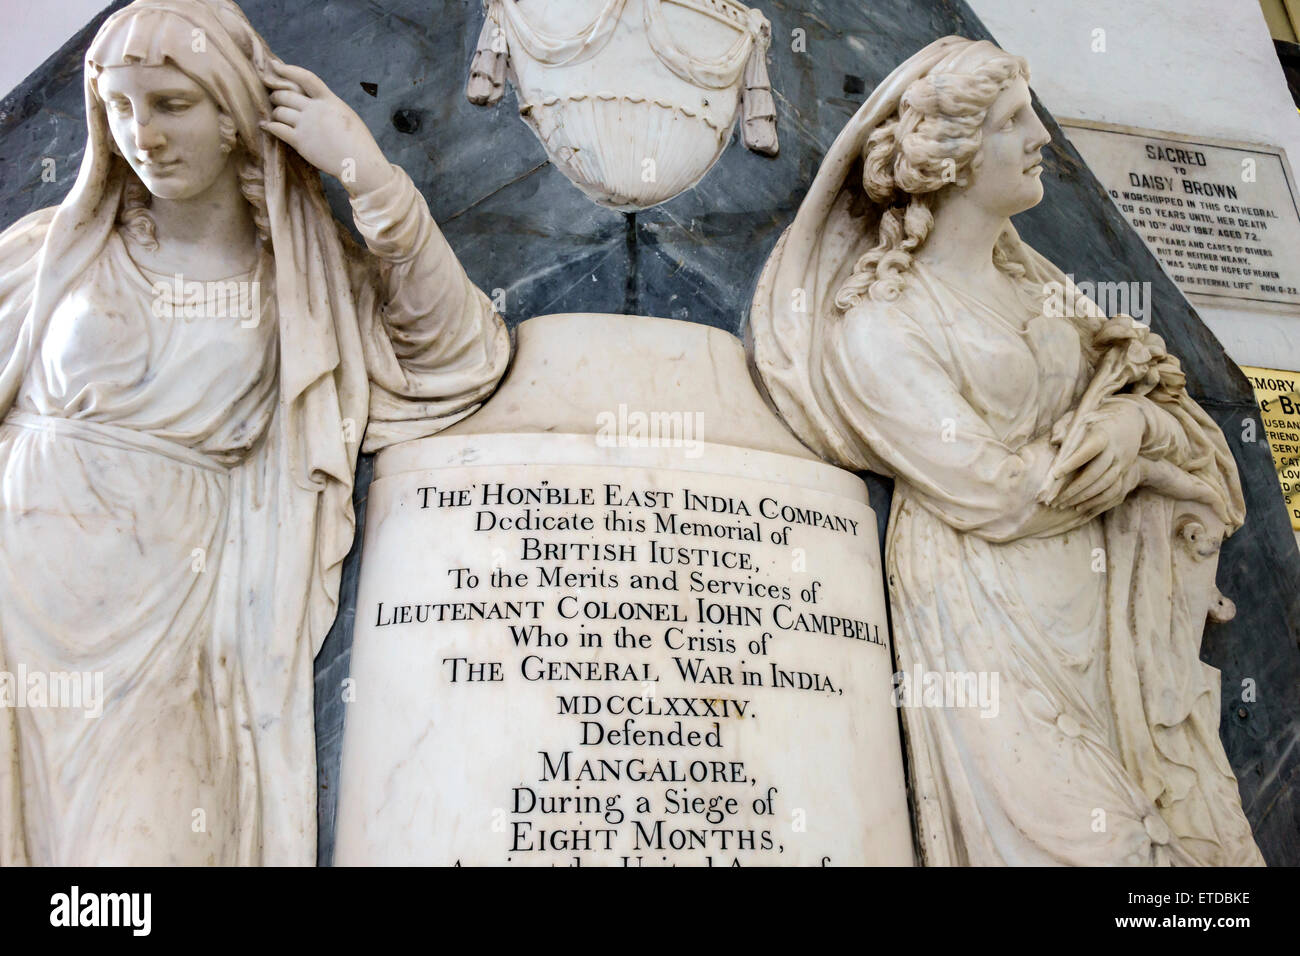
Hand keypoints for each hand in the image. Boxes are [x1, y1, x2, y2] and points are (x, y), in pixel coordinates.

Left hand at [261, 60, 391, 196]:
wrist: (359, 163)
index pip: (306, 78)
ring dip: (275, 113)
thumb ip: (329, 106)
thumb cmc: (358, 142)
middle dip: (276, 95)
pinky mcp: (300, 142)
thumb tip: (314, 102)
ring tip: (275, 116)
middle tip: (274, 98)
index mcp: (329, 100)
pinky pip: (277, 129)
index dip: (288, 70)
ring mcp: (306, 125)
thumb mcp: (347, 115)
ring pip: (280, 112)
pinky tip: (266, 126)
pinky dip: (269, 126)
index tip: (275, 66)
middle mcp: (315, 110)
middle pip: (286, 95)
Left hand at [1051, 398, 1145, 510]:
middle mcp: (1114, 451)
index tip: (1055, 474)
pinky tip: (1079, 507)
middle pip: (1095, 473)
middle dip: (1074, 489)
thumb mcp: (1080, 416)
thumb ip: (1064, 426)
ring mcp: (1122, 463)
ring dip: (1083, 498)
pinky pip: (1113, 492)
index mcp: (1102, 435)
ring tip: (1063, 505)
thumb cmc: (1096, 419)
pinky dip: (1097, 502)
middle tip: (1055, 500)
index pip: (1088, 451)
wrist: (1129, 420)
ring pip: (1104, 486)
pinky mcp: (1125, 472)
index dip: (1072, 463)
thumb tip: (1055, 442)